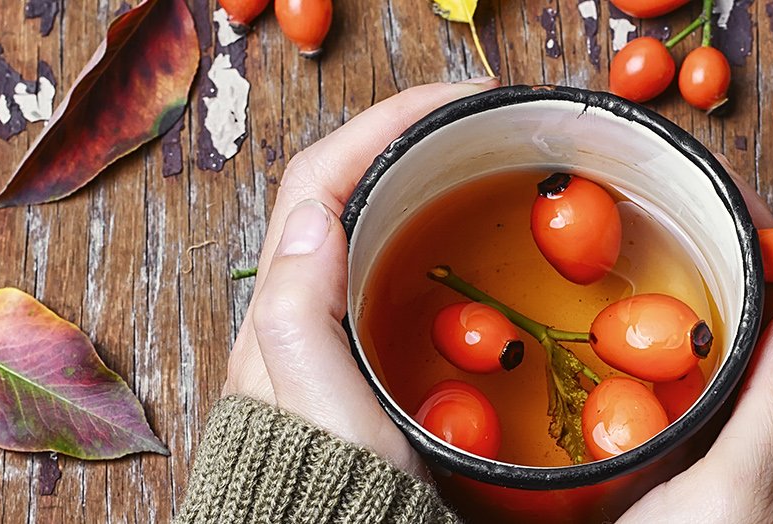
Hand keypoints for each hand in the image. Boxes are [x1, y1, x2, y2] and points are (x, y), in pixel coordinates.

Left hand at [221, 78, 499, 476]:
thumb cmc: (328, 495)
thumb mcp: (317, 406)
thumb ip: (300, 314)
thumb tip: (319, 212)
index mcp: (285, 310)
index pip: (323, 179)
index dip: (385, 124)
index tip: (458, 102)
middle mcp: (302, 314)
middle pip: (347, 191)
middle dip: (411, 141)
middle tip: (485, 128)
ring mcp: (333, 338)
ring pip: (371, 231)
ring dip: (424, 184)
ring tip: (488, 171)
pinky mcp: (364, 366)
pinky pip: (394, 277)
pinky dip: (437, 241)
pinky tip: (483, 258)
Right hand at [620, 170, 772, 522]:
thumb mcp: (739, 499)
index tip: (731, 204)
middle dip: (732, 297)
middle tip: (674, 225)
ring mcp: (766, 512)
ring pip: (736, 411)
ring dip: (692, 351)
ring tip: (638, 289)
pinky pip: (702, 451)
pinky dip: (665, 407)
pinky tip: (624, 386)